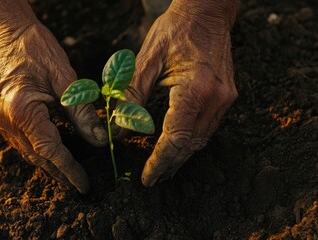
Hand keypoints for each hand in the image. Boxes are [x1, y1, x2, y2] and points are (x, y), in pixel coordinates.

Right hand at [0, 22, 106, 193]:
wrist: (3, 30)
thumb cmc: (34, 46)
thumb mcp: (64, 78)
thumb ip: (81, 112)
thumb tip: (98, 139)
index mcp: (21, 108)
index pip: (49, 149)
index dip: (68, 169)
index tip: (82, 184)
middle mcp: (4, 118)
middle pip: (35, 155)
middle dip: (58, 171)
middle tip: (77, 183)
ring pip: (25, 150)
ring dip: (46, 162)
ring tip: (66, 172)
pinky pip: (17, 139)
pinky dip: (35, 147)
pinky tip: (48, 150)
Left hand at [125, 4, 237, 185]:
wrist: (207, 12)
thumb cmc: (175, 30)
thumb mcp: (147, 59)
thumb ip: (132, 95)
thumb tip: (118, 126)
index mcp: (196, 88)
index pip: (175, 137)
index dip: (160, 160)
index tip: (147, 176)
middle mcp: (216, 97)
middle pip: (191, 144)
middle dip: (170, 164)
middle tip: (152, 178)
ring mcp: (226, 98)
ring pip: (201, 139)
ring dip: (181, 156)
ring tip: (162, 168)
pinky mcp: (227, 96)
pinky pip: (208, 127)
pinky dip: (191, 141)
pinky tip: (177, 146)